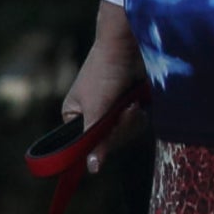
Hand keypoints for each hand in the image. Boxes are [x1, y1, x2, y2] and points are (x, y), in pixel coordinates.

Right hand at [64, 5, 145, 173]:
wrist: (128, 44)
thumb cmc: (103, 72)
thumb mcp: (96, 109)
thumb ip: (95, 140)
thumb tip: (91, 169)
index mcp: (74, 118)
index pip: (87, 145)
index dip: (99, 145)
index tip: (109, 137)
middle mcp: (92, 117)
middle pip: (108, 142)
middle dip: (120, 128)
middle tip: (125, 111)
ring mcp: (113, 111)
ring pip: (125, 134)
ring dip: (131, 121)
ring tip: (132, 103)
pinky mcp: (131, 105)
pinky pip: (137, 124)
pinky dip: (139, 116)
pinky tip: (139, 102)